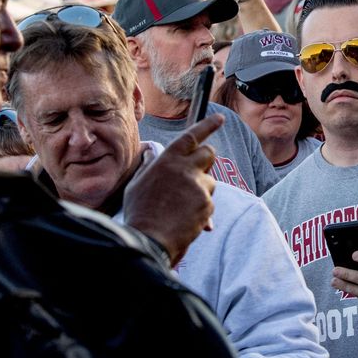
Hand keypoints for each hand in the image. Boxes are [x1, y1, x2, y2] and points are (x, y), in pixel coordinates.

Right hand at [122, 113, 222, 265]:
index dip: (207, 125)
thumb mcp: (137, 184)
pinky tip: (185, 219)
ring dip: (201, 190)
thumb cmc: (140, 212)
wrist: (149, 239)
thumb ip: (149, 166)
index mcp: (167, 160)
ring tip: (181, 206)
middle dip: (206, 160)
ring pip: (211, 181)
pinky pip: (210, 203)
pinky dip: (202, 210)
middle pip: (209, 154)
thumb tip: (151, 153)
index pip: (192, 136)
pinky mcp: (206, 204)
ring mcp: (198, 186)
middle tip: (197, 172)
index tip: (220, 119)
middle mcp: (185, 169)